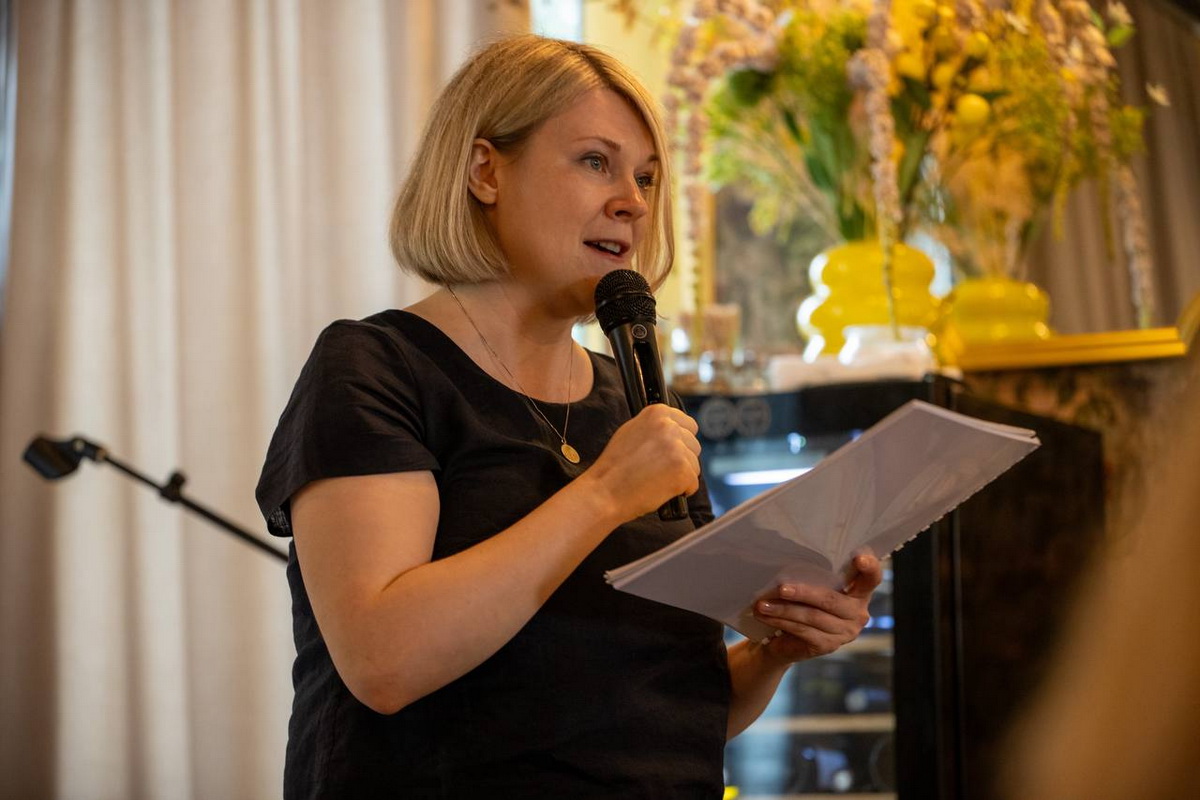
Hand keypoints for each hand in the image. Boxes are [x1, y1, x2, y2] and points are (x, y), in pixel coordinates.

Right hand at [584, 404, 700, 520]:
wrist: (603, 492)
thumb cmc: (614, 467)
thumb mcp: (631, 432)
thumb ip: (654, 427)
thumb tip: (675, 429)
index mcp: (657, 412)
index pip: (688, 425)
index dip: (680, 442)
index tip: (669, 453)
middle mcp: (668, 426)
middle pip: (694, 445)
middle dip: (681, 459)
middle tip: (658, 470)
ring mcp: (676, 447)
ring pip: (694, 465)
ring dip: (680, 475)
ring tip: (656, 480)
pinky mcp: (682, 470)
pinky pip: (693, 483)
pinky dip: (681, 491)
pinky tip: (661, 490)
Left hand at [753, 553, 883, 663]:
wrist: (786, 640)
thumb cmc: (802, 603)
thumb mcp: (811, 586)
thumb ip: (812, 576)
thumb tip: (787, 563)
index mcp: (859, 592)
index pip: (871, 577)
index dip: (870, 567)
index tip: (860, 558)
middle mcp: (858, 612)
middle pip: (831, 600)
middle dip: (804, 593)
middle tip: (781, 588)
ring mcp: (845, 632)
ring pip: (812, 616)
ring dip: (783, 610)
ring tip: (762, 604)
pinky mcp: (828, 646)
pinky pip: (803, 631)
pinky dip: (781, 622)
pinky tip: (765, 616)